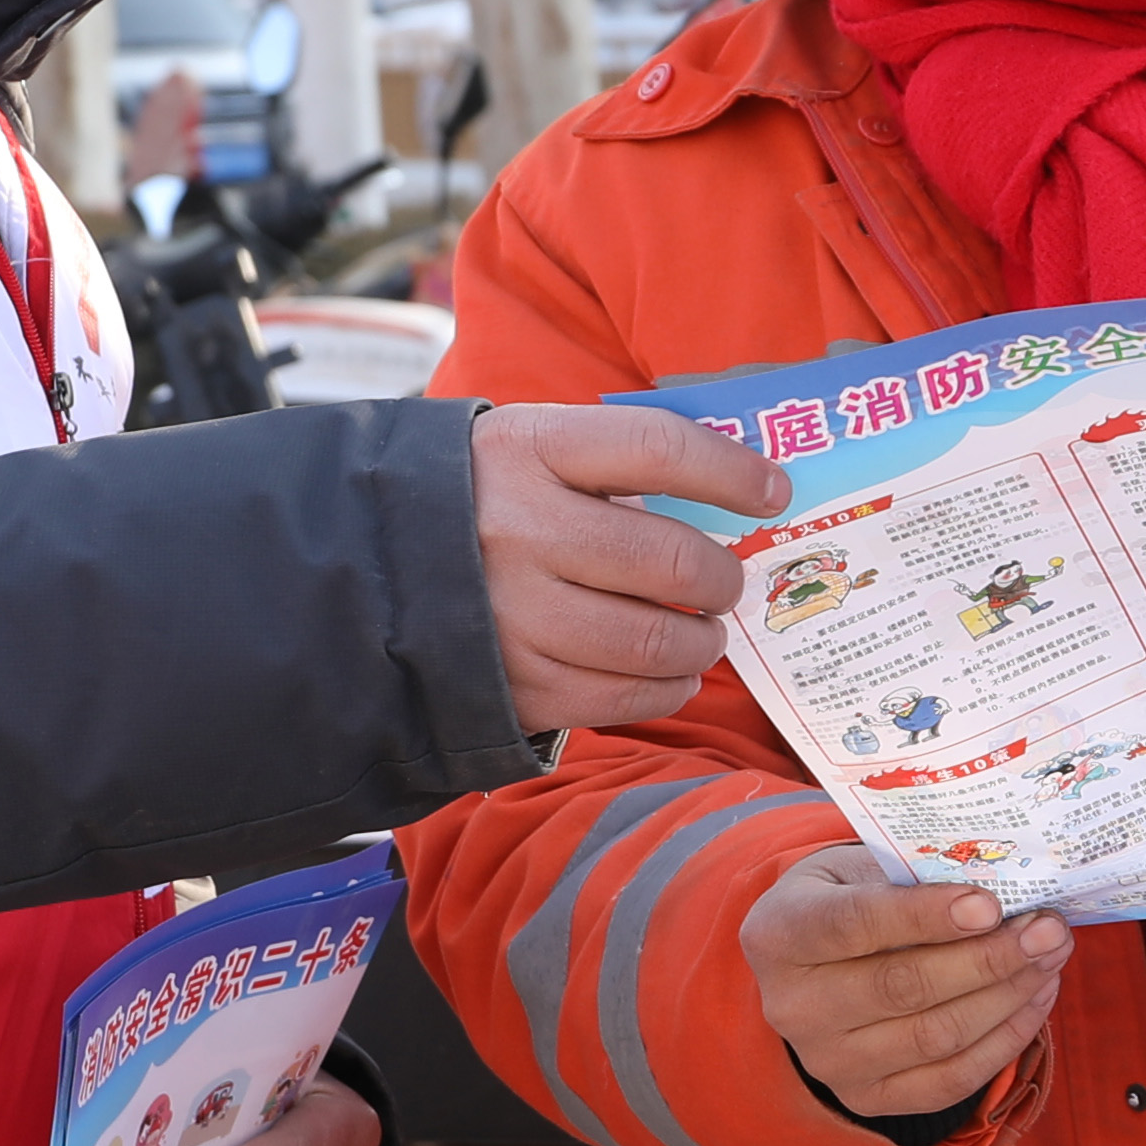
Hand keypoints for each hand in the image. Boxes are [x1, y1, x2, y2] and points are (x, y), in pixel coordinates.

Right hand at [473, 402, 783, 737]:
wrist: (372, 568)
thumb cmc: (488, 500)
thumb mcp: (534, 449)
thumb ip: (619, 464)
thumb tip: (737, 498)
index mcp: (530, 449)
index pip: (658, 448)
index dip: (731, 472)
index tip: (773, 492)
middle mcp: (519, 529)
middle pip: (670, 558)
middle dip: (722, 577)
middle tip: (726, 583)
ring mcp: (513, 613)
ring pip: (655, 639)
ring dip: (704, 641)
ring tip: (704, 632)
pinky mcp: (514, 683)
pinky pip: (624, 697)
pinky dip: (669, 687)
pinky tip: (671, 671)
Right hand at [744, 844, 1070, 1121]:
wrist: (814, 966)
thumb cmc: (848, 900)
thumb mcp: (859, 869)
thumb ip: (914, 874)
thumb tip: (1005, 886)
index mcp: (778, 934)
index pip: (853, 925)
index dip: (925, 916)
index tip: (989, 905)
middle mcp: (794, 1006)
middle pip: (903, 986)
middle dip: (989, 958)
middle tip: (1048, 931)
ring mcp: (828, 1062)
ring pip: (935, 1036)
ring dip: (1007, 997)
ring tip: (1050, 958)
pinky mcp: (867, 1099)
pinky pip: (950, 1080)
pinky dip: (1004, 1040)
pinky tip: (1034, 999)